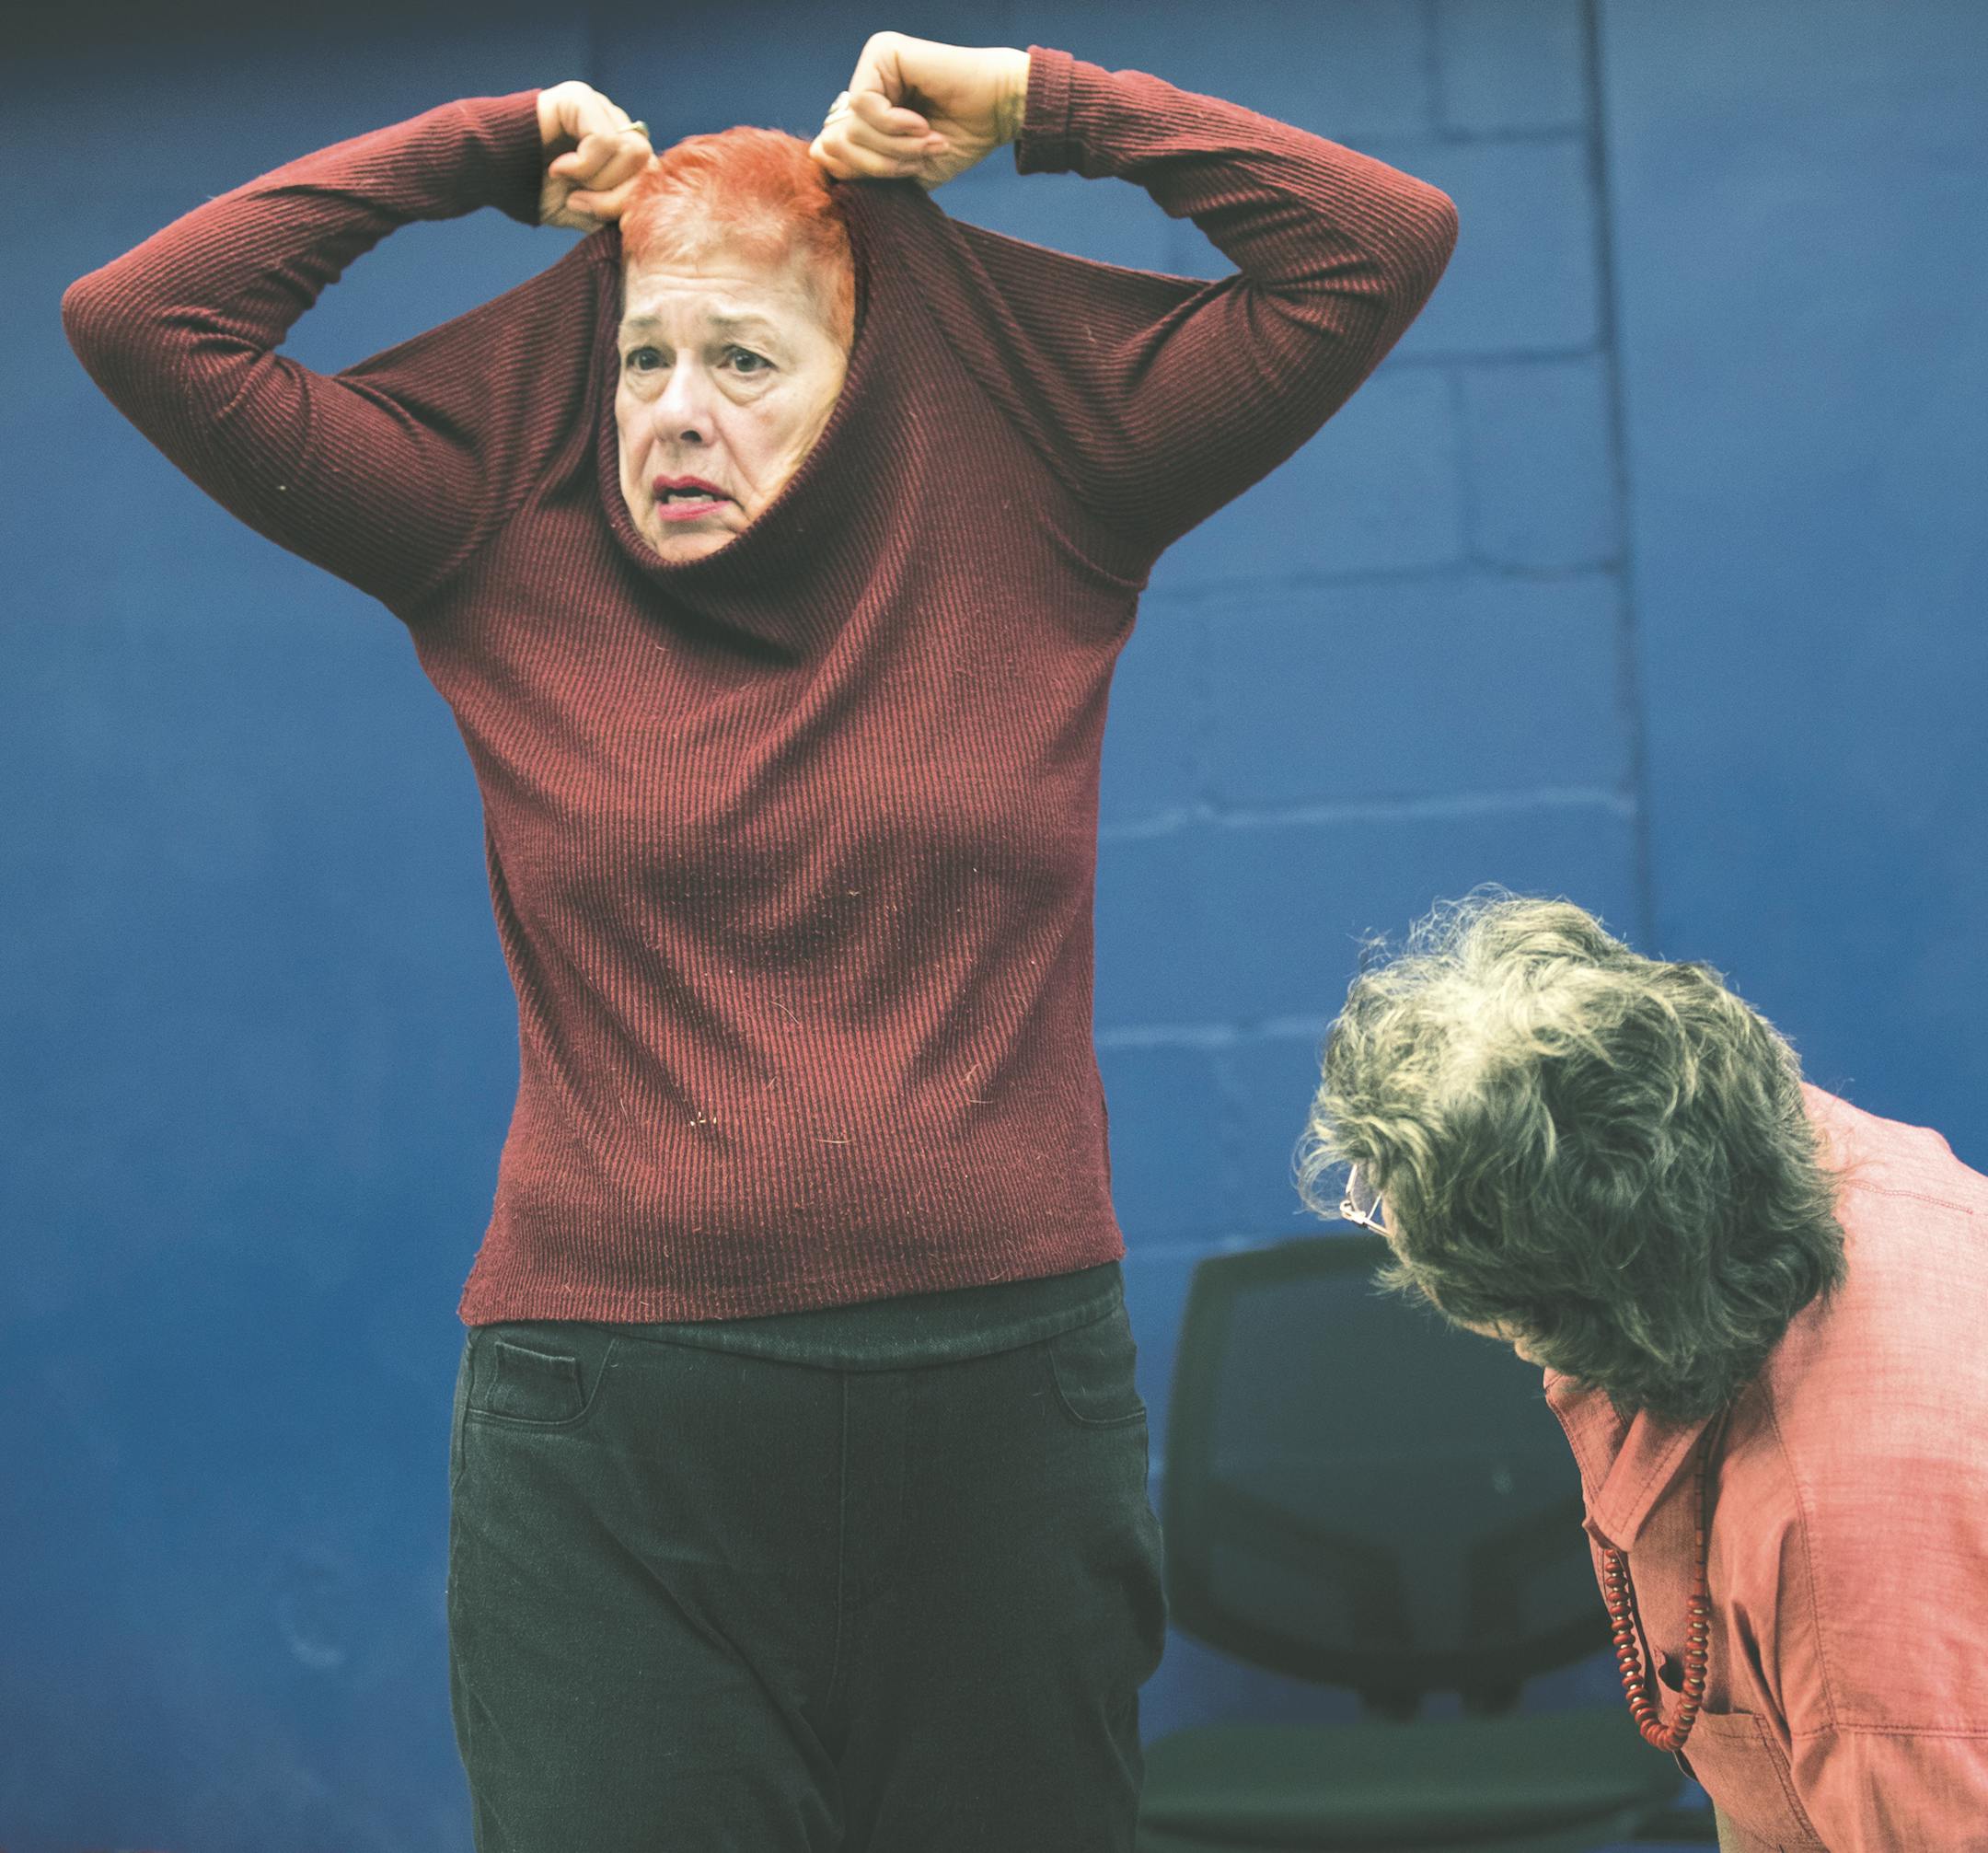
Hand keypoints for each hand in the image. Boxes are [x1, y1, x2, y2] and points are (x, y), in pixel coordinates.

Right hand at [537, 80, 653, 230]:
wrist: (491, 171)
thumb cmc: (535, 190)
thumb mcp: (584, 212)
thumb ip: (616, 213)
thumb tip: (648, 220)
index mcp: (619, 149)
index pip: (651, 174)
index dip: (630, 203)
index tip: (593, 215)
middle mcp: (614, 122)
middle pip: (647, 162)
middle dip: (616, 194)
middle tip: (579, 200)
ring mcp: (599, 106)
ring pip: (630, 150)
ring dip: (598, 179)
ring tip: (567, 181)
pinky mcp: (579, 97)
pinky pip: (604, 139)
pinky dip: (582, 164)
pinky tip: (557, 167)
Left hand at [809, 33, 1029, 190]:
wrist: (1000, 112)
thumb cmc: (960, 140)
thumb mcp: (905, 170)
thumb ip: (861, 169)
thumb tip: (817, 151)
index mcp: (869, 112)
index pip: (834, 150)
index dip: (863, 172)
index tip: (909, 172)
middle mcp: (866, 83)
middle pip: (839, 141)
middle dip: (880, 164)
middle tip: (920, 159)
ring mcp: (872, 64)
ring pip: (850, 126)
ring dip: (892, 147)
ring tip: (927, 141)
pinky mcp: (882, 52)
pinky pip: (864, 104)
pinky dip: (894, 125)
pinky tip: (922, 122)